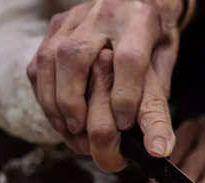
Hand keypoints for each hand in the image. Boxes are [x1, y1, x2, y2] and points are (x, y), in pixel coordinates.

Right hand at [26, 0, 182, 160]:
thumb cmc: (153, 35)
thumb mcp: (166, 59)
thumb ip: (157, 96)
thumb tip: (158, 147)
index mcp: (139, 21)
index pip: (129, 59)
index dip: (125, 95)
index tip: (124, 124)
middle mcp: (103, 14)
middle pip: (76, 55)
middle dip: (73, 99)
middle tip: (81, 129)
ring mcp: (74, 17)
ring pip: (50, 57)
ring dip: (54, 100)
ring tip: (68, 129)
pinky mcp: (56, 24)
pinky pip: (38, 61)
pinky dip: (44, 92)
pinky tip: (56, 115)